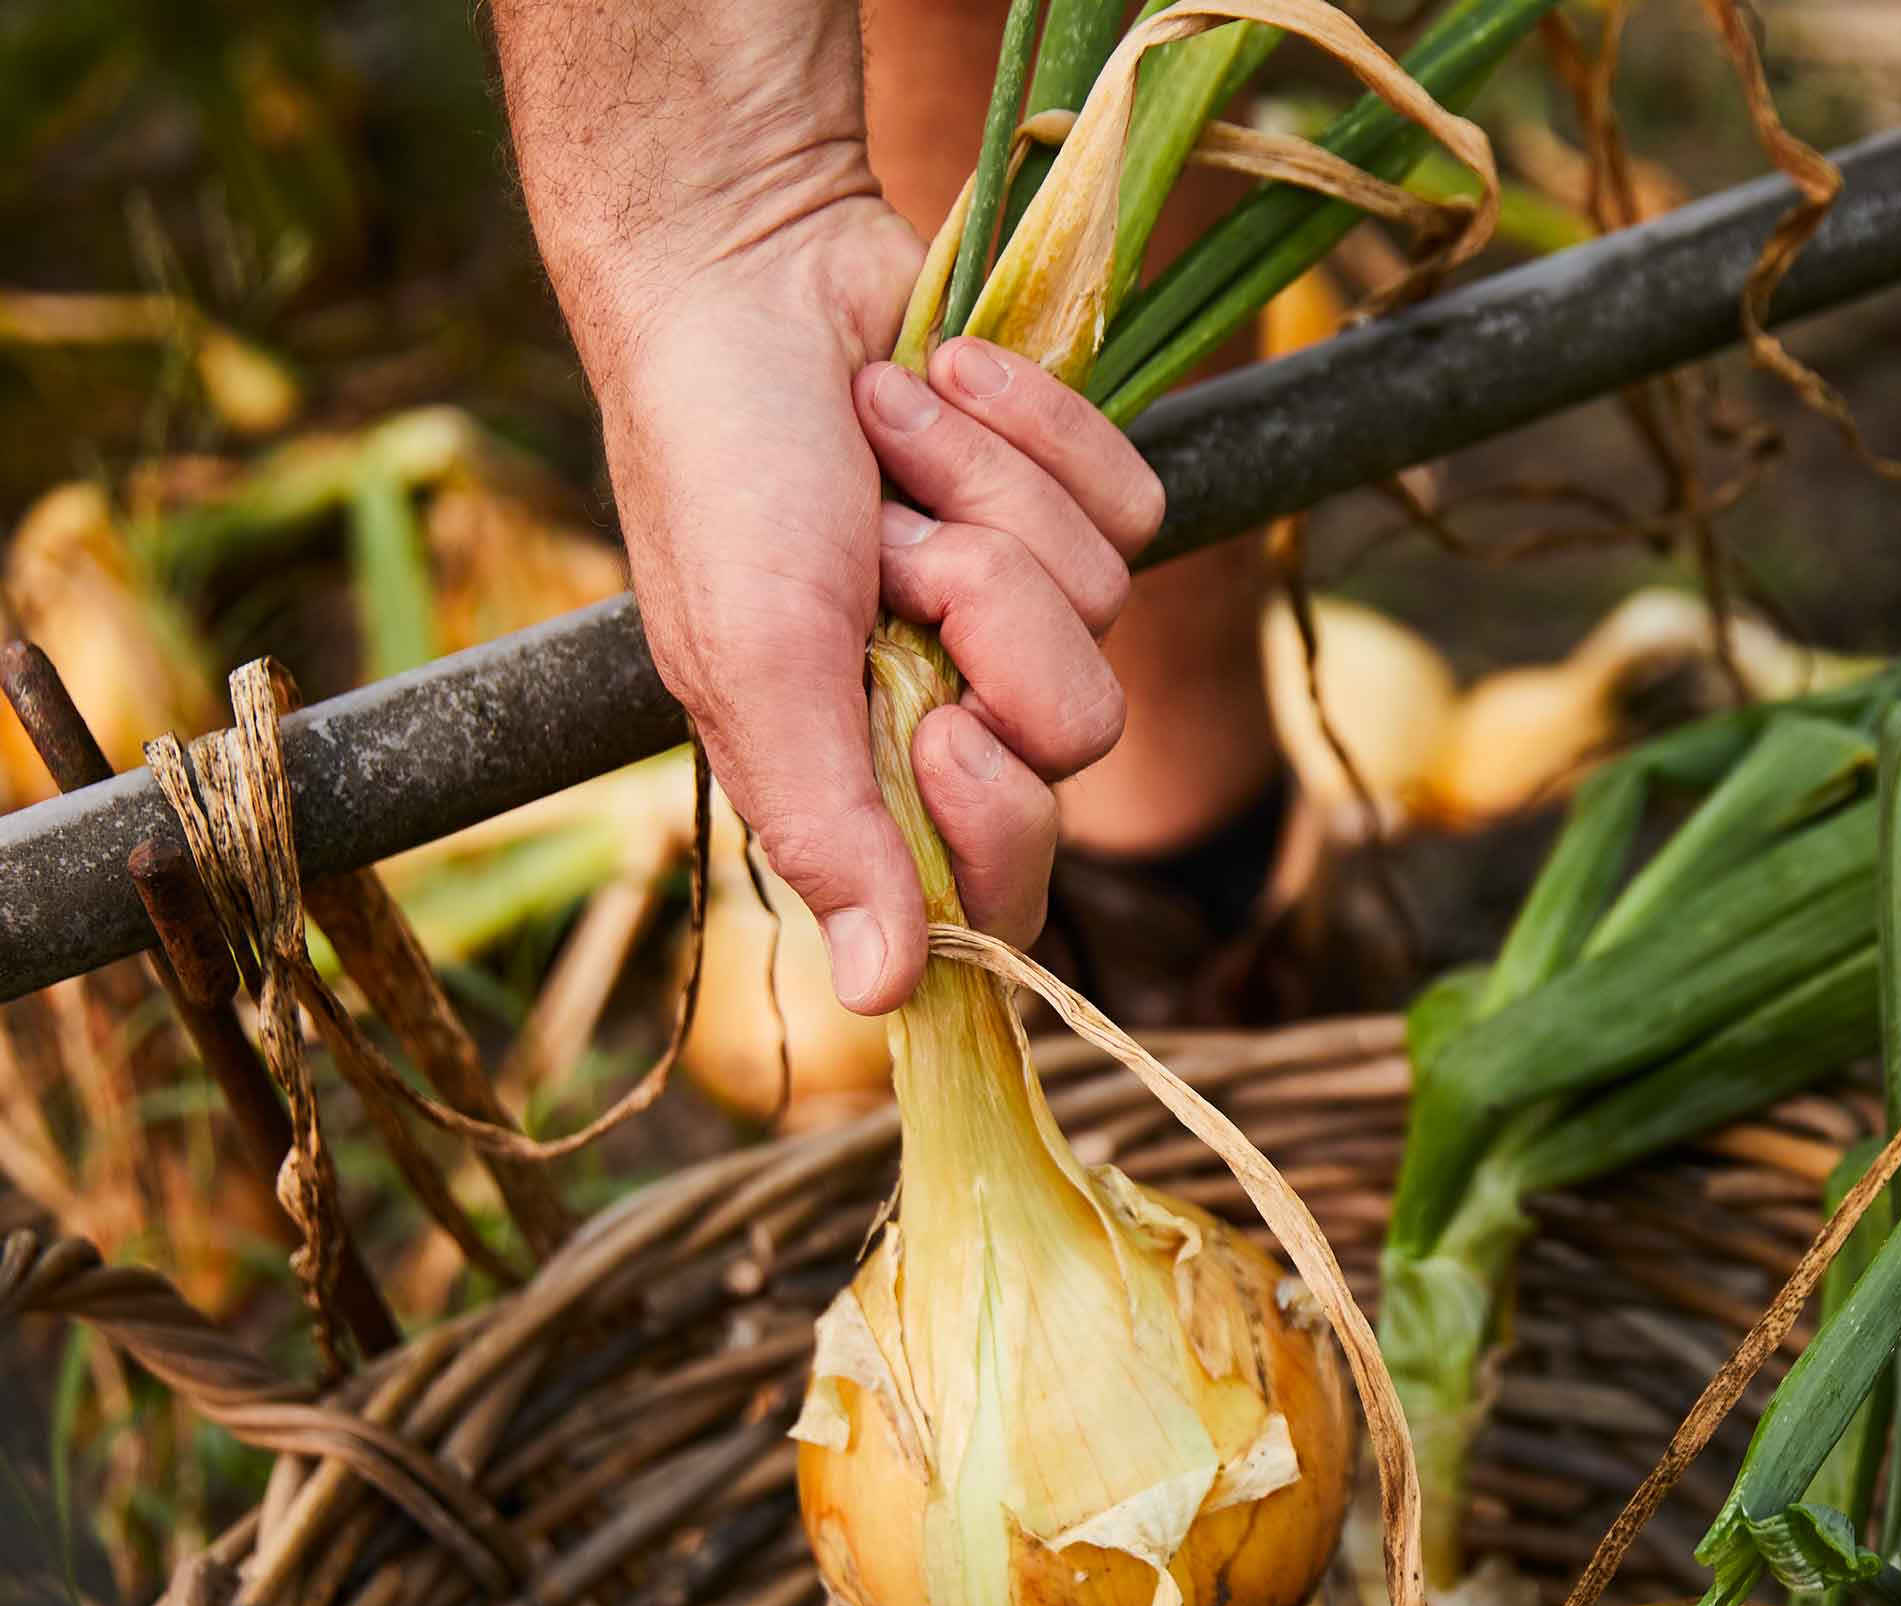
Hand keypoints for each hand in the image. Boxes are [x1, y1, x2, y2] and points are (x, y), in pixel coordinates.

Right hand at [586, 212, 1162, 1012]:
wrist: (748, 263)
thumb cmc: (719, 466)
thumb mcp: (753, 660)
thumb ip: (824, 829)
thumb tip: (883, 1001)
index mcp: (866, 768)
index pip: (999, 886)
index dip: (997, 817)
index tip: (941, 725)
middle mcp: (952, 697)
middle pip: (1080, 731)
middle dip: (988, 610)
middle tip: (887, 545)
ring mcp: (1021, 596)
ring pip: (1103, 598)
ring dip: (989, 493)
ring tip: (888, 437)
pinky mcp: (1072, 498)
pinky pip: (1136, 501)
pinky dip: (1040, 426)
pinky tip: (944, 383)